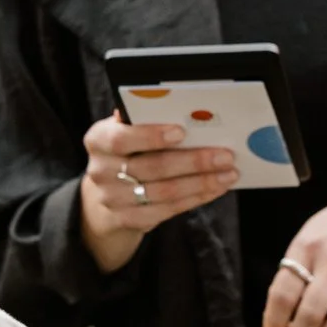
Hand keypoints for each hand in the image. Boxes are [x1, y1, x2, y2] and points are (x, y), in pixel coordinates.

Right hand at [78, 117, 237, 272]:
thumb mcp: (125, 133)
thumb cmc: (125, 154)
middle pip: (152, 167)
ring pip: (165, 192)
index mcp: (98, 140)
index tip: (182, 131)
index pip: (121, 138)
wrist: (105, 196)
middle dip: (193, 161)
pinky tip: (215, 189)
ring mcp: (113, 199)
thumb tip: (179, 106)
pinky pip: (168, 210)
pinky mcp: (128, 220)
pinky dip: (196, 198)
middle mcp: (101, 171)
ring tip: (228, 173)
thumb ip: (143, 121)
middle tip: (225, 155)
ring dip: (202, 182)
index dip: (152, 136)